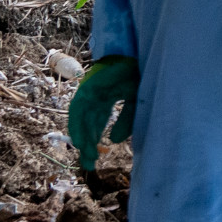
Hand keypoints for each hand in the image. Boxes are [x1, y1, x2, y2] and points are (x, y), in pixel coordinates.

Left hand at [68, 56, 137, 174]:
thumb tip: (112, 141)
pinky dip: (77, 124)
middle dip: (88, 143)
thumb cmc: (142, 77)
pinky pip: (79, 108)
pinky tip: (80, 140)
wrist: (143, 58)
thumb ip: (126, 122)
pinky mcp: (89, 86)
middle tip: (88, 164)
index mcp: (108, 96)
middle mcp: (97, 93)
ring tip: (85, 154)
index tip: (93, 159)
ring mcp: (91, 88)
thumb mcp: (138, 104)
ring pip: (81, 117)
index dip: (95, 139)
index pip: (97, 121)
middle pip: (88, 122)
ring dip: (82, 136)